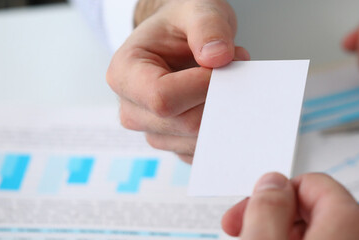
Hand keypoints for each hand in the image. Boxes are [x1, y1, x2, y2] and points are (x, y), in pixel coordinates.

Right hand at [106, 0, 249, 162]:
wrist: (181, 40)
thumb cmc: (182, 26)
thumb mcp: (197, 10)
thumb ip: (208, 27)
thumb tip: (217, 57)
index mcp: (125, 74)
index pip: (162, 98)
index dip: (202, 86)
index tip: (223, 63)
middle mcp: (133, 110)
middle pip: (186, 123)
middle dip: (220, 97)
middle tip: (234, 65)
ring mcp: (155, 132)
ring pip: (200, 139)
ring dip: (226, 111)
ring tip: (226, 79)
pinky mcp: (177, 144)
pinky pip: (206, 148)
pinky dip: (224, 126)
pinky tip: (223, 100)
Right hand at [222, 172, 358, 239]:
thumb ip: (267, 207)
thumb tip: (272, 182)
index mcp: (351, 220)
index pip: (311, 182)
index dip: (271, 197)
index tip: (244, 217)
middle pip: (321, 210)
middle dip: (280, 221)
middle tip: (247, 236)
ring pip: (329, 234)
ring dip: (294, 238)